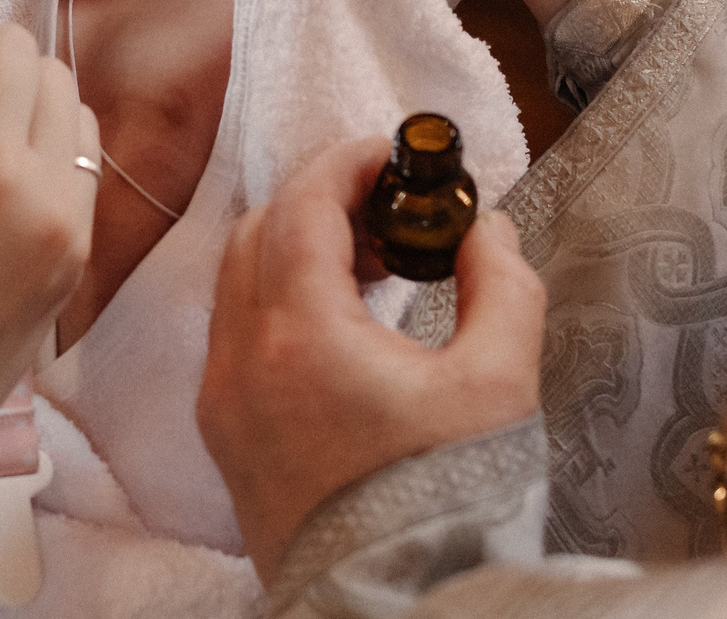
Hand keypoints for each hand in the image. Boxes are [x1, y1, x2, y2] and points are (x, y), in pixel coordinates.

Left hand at [199, 136, 544, 578]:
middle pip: (260, 233)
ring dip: (297, 251)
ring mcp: (224, 403)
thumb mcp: (501, 383)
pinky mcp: (226, 439)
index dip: (347, 163)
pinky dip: (279, 304)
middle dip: (322, 202)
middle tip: (390, 208)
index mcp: (300, 336)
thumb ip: (502, 285)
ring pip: (240, 284)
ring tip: (376, 267)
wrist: (400, 607)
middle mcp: (242, 362)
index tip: (391, 154)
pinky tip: (344, 325)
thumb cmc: (450, 505)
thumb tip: (486, 230)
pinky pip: (236, 338)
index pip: (303, 205)